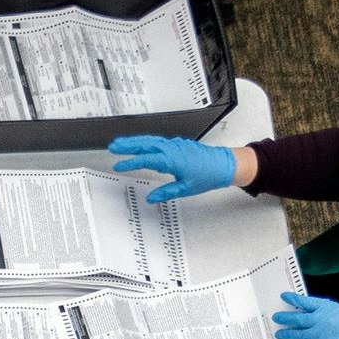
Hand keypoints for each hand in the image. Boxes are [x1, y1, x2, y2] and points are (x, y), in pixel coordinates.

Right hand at [106, 135, 239, 203]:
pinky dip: (147, 141)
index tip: (119, 165)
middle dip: (128, 144)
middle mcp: (172, 149)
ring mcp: (175, 145)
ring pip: (151, 140)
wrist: (225, 165)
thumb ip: (166, 192)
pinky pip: (159, 140)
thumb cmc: (209, 175)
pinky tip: (141, 144)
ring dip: (135, 141)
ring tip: (121, 143)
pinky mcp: (178, 144)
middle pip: (146, 144)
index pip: (146, 160)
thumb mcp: (186, 188)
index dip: (131, 162)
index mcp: (172, 160)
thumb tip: (152, 198)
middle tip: (113, 146)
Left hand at [274, 290, 338, 338]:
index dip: (293, 299)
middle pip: (298, 318)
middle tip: (276, 318)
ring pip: (297, 333)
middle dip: (285, 318)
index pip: (305, 302)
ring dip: (286, 334)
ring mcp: (318, 335)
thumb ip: (328, 313)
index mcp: (328, 308)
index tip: (285, 297)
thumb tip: (315, 313)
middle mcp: (321, 320)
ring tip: (279, 334)